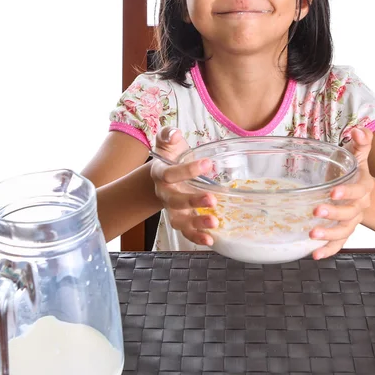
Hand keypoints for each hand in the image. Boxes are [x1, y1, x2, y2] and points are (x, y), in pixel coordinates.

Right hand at [150, 127, 217, 245]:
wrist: (166, 175)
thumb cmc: (171, 156)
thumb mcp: (168, 141)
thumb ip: (168, 134)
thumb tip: (174, 134)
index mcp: (160, 173)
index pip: (170, 174)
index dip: (187, 170)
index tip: (207, 163)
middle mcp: (164, 194)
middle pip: (174, 201)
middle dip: (193, 202)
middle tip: (212, 199)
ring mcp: (173, 209)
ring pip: (180, 221)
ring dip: (196, 224)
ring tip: (214, 222)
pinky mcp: (182, 219)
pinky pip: (187, 231)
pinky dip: (197, 238)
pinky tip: (210, 240)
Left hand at [309, 127, 374, 259]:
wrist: (360, 189)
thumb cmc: (354, 169)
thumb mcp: (358, 153)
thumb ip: (361, 141)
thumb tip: (358, 129)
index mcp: (364, 186)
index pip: (358, 190)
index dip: (347, 192)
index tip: (333, 191)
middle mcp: (360, 206)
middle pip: (350, 213)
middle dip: (333, 213)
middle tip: (316, 211)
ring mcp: (351, 220)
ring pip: (344, 231)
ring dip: (329, 234)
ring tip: (312, 233)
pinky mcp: (343, 231)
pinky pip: (338, 244)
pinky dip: (328, 250)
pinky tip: (314, 254)